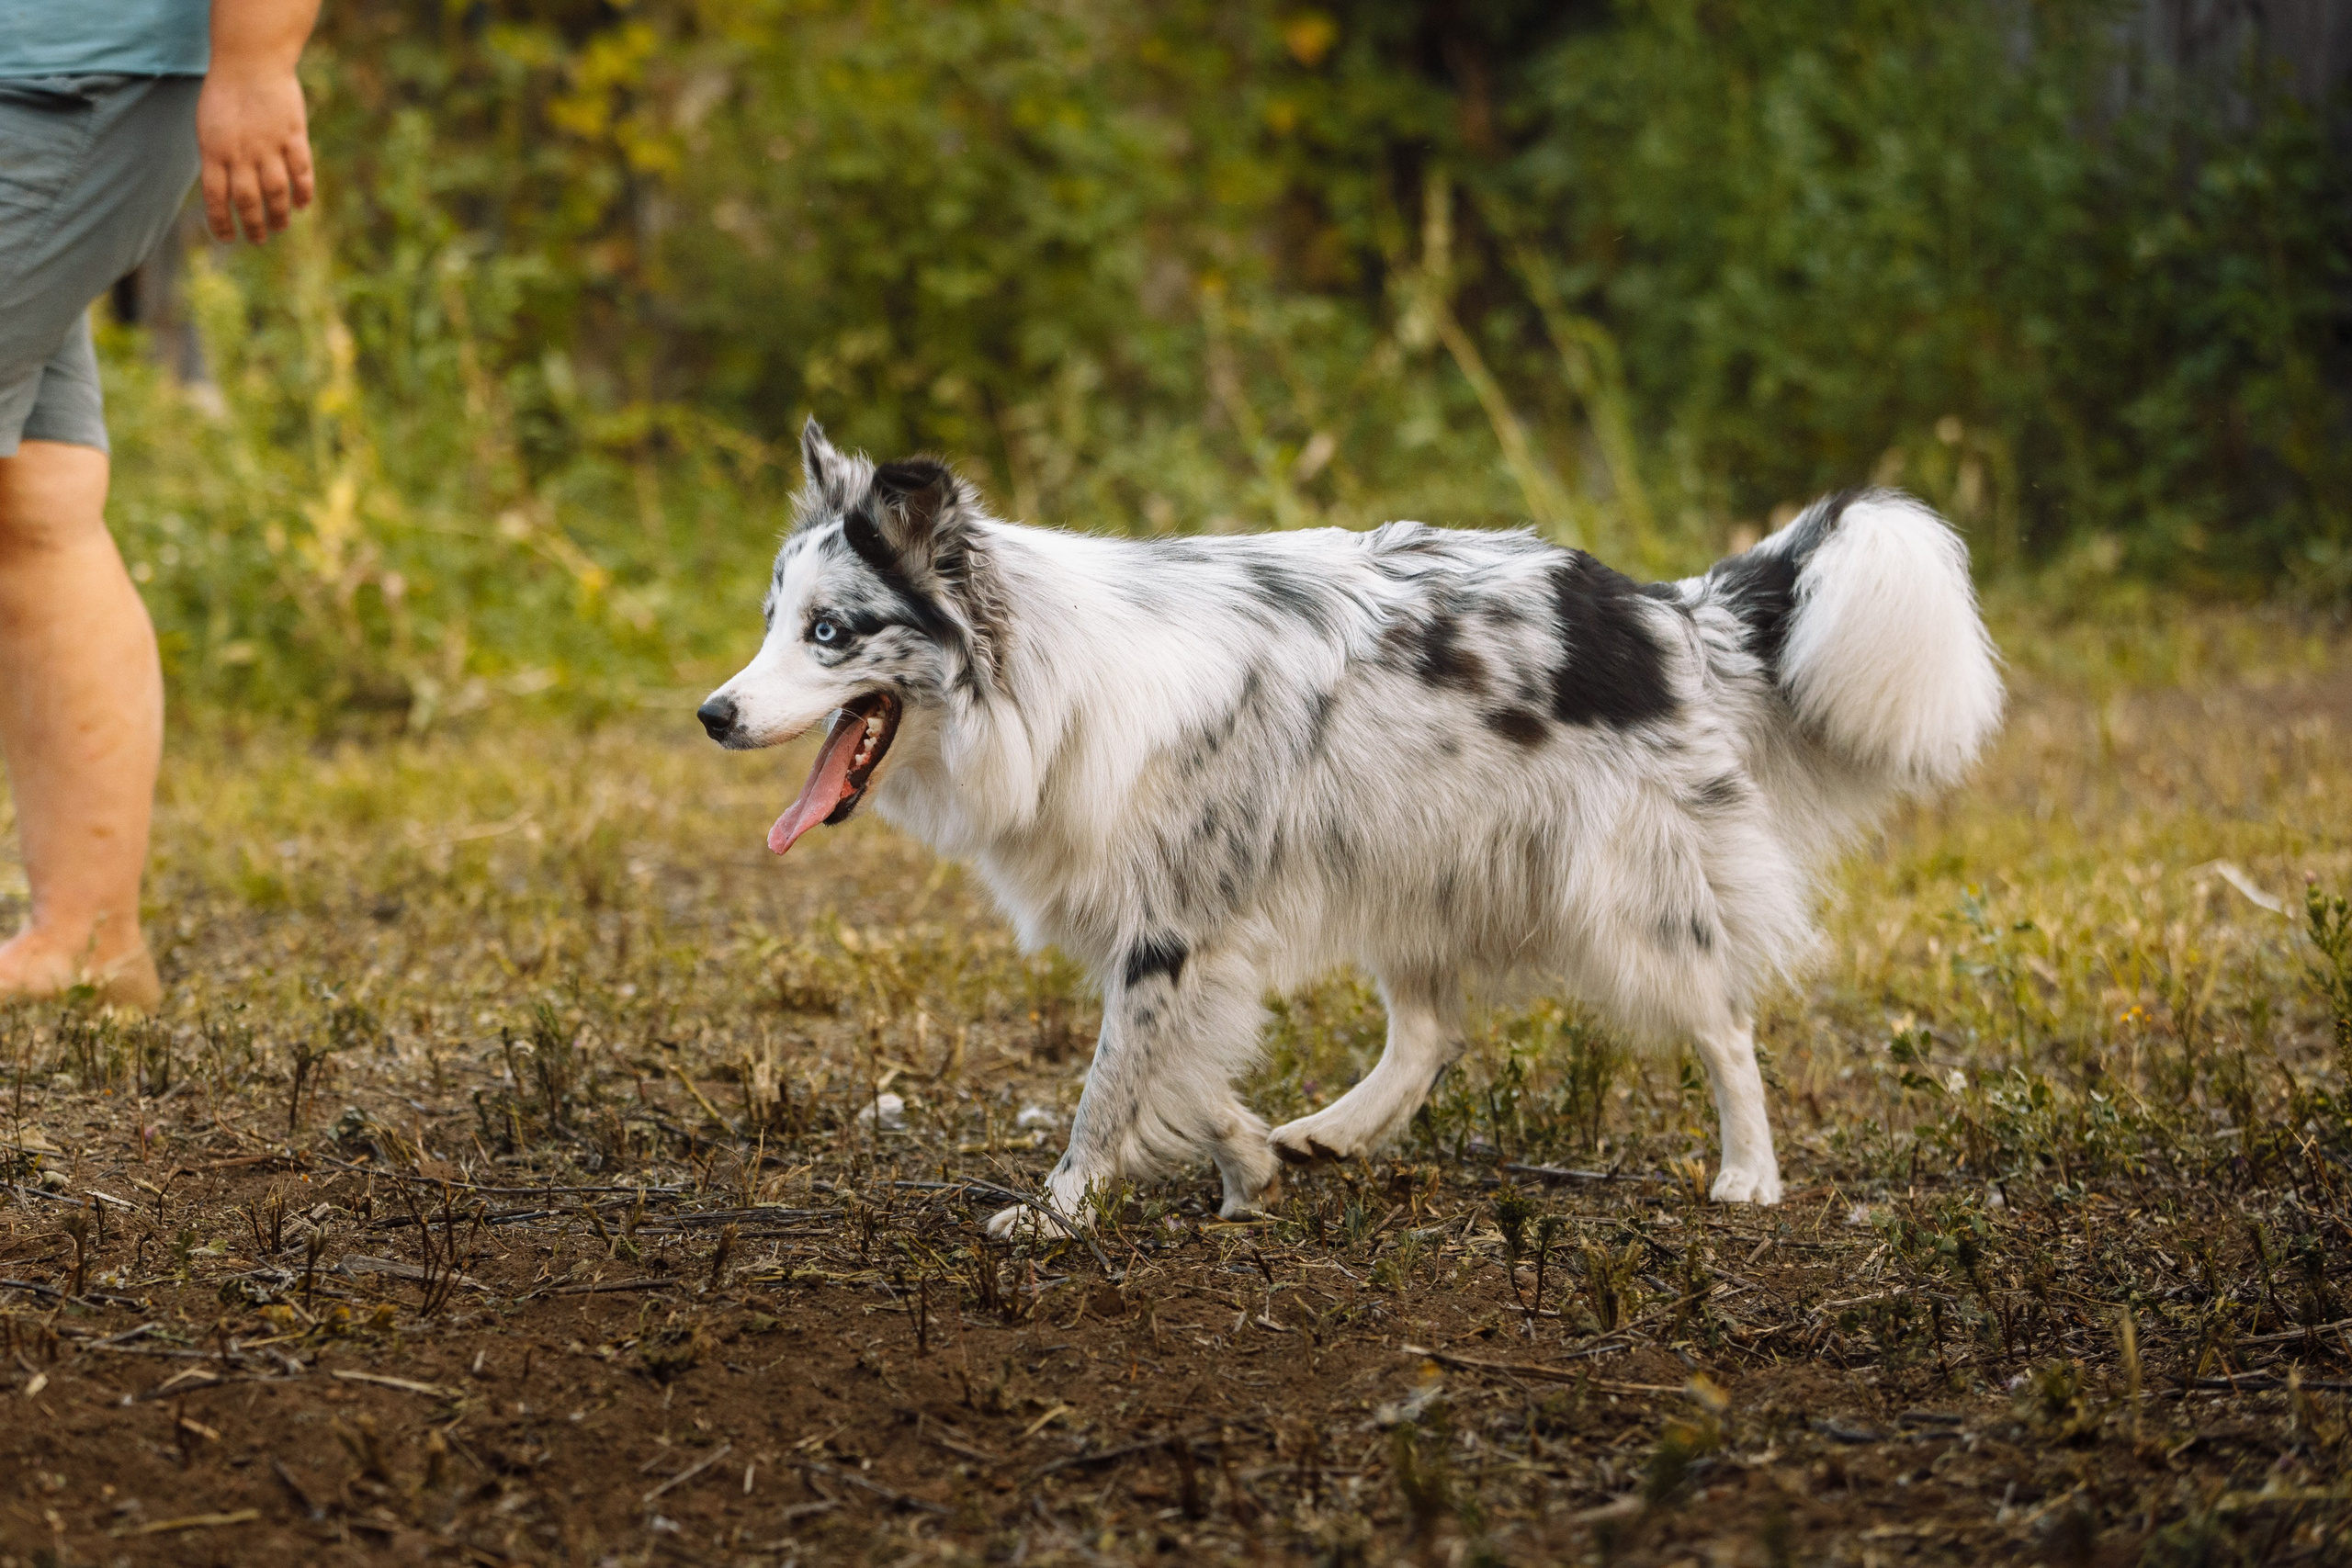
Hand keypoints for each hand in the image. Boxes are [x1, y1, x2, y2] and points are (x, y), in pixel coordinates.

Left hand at [196, 65, 313, 242]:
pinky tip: (303, 205)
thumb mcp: (208, 127)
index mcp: (214, 151)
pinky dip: (303, 192)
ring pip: (276, 192)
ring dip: (279, 215)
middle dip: (254, 226)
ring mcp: (269, 146)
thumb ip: (216, 158)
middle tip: (259, 239)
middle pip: (248, 201)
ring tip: (281, 226)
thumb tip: (224, 192)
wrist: (251, 61)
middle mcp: (241, 153)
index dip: (222, 223)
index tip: (229, 238)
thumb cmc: (225, 93)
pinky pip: (301, 172)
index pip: (215, 198)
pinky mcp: (293, 137)